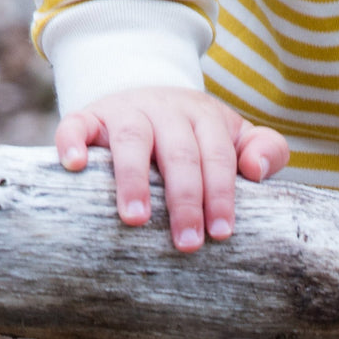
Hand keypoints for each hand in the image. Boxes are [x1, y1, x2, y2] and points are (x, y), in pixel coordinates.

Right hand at [55, 86, 288, 251]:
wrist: (152, 96)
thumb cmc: (202, 136)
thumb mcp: (238, 138)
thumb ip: (267, 150)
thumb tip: (257, 170)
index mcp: (205, 118)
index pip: (217, 157)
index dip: (220, 194)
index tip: (221, 233)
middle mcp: (166, 110)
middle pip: (178, 154)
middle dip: (184, 199)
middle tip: (187, 242)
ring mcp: (126, 111)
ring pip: (131, 140)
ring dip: (133, 179)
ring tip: (135, 219)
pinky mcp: (91, 115)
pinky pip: (76, 122)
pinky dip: (71, 141)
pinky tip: (74, 166)